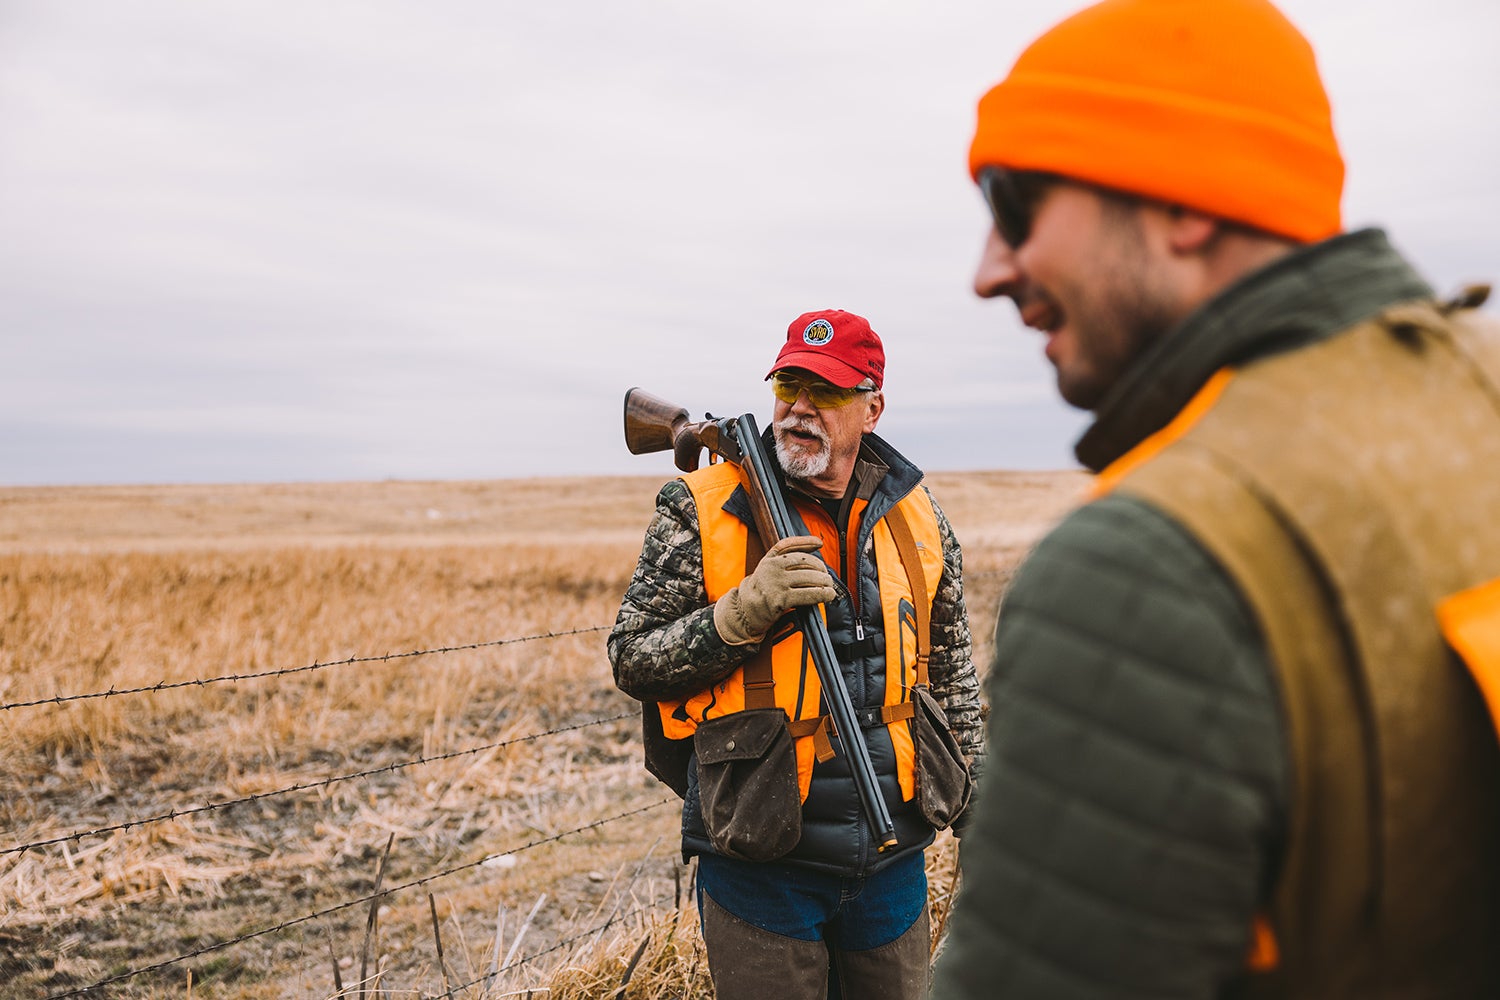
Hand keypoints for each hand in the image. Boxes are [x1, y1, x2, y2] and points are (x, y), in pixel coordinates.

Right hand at [713, 535, 837, 644]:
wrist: (746, 611)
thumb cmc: (762, 590)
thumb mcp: (767, 569)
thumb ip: (784, 558)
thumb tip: (814, 546)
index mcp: (769, 559)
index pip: (789, 544)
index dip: (805, 542)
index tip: (819, 543)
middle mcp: (772, 568)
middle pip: (805, 562)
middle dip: (821, 569)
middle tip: (827, 577)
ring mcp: (776, 583)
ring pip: (809, 578)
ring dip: (825, 582)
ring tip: (830, 586)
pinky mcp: (780, 599)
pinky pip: (807, 595)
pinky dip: (822, 594)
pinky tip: (828, 595)